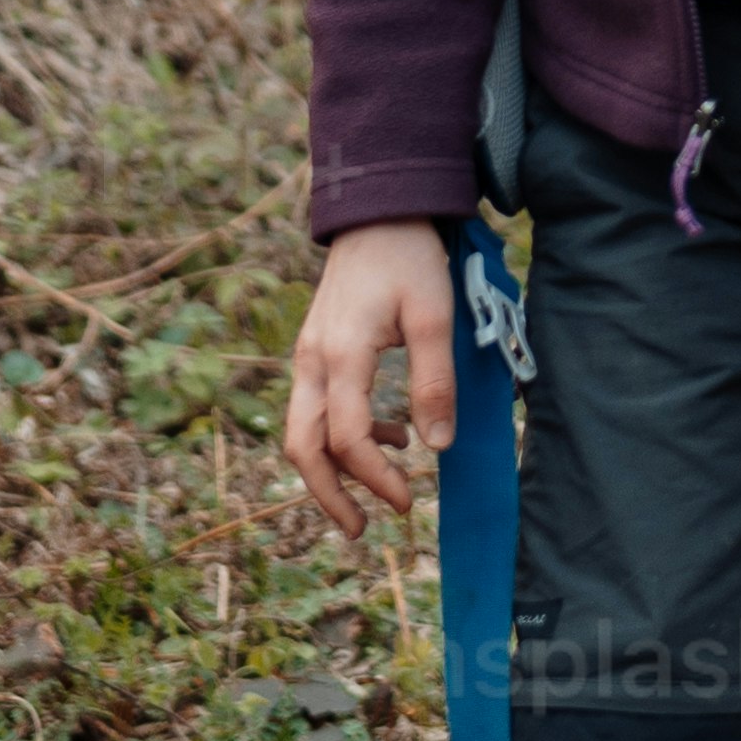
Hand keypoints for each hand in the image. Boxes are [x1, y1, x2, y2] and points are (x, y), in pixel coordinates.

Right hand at [285, 220, 453, 539]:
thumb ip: (434, 380)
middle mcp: (313, 361)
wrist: (379, 210)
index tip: (407, 502)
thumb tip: (437, 446)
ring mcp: (309, 356)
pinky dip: (342, 435)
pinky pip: (316, 408)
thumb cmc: (409, 258)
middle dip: (328, 495)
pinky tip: (390, 435)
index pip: (348, 438)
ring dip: (333, 469)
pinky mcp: (316, 351)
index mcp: (342, 354)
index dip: (375, 479)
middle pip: (303, 446)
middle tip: (361, 530)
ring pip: (303, 431)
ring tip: (378, 492)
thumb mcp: (434, 316)